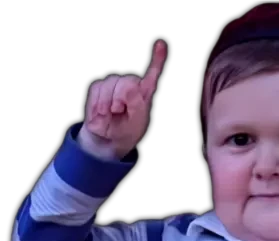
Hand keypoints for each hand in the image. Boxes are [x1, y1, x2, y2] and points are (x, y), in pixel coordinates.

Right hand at [78, 40, 166, 159]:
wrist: (108, 138)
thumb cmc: (127, 130)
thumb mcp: (136, 121)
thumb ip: (136, 103)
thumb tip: (129, 86)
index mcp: (144, 94)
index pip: (152, 74)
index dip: (157, 60)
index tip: (161, 44)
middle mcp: (130, 86)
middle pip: (127, 80)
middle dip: (120, 97)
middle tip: (118, 111)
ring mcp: (114, 86)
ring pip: (110, 82)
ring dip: (107, 101)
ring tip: (109, 114)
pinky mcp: (98, 88)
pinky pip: (96, 88)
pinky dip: (97, 102)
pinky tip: (100, 112)